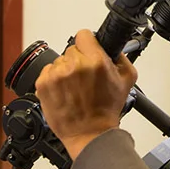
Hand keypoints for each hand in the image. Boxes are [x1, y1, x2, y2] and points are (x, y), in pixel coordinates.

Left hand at [34, 29, 137, 160]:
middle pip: (71, 49)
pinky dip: (54, 80)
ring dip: (65, 71)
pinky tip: (64, 92)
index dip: (88, 43)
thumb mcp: (126, 80)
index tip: (88, 50)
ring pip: (59, 61)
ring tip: (74, 88)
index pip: (84, 35)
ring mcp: (57, 75)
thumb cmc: (106, 110)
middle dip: (78, 60)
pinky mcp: (43, 84)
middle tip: (84, 78)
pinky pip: (47, 72)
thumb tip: (113, 46)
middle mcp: (74, 65)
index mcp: (95, 61)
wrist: (89, 134)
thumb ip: (121, 57)